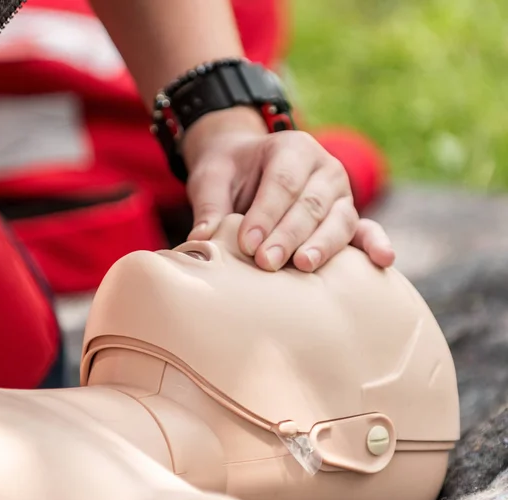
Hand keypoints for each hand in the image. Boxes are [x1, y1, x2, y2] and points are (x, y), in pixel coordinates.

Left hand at [182, 106, 394, 271]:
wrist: (250, 170)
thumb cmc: (231, 174)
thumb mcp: (212, 178)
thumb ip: (209, 204)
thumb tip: (200, 240)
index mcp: (293, 148)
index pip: (282, 183)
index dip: (265, 214)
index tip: (246, 244)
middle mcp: (324, 168)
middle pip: (310, 204)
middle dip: (288, 235)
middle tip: (265, 262)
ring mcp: (340, 195)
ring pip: (337, 220)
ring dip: (322, 245)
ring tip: (302, 265)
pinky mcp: (347, 218)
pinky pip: (365, 230)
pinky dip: (374, 244)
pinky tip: (383, 259)